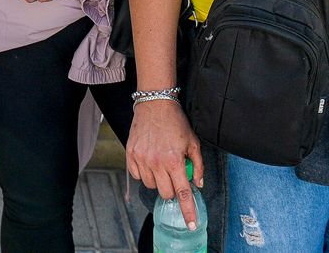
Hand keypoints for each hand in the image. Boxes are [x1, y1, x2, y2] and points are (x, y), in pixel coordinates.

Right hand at [126, 99, 203, 229]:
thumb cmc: (176, 122)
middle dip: (172, 189)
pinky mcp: (131, 155)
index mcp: (174, 160)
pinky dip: (145, 173)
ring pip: (151, 186)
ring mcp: (142, 159)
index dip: (187, 210)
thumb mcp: (193, 142)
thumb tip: (197, 184)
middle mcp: (157, 162)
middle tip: (174, 175)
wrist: (154, 104)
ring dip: (158, 181)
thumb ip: (198, 166)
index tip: (190, 224)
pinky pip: (138, 176)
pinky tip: (150, 161)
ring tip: (161, 164)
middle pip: (166, 193)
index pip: (182, 193)